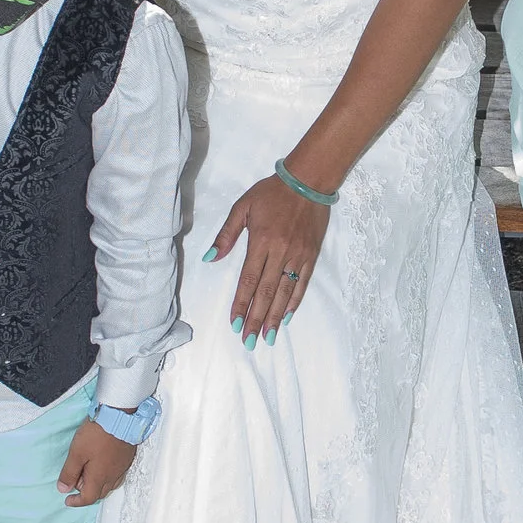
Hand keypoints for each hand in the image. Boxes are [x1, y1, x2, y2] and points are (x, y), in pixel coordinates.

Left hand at [57, 418, 138, 506]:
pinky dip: (107, 476)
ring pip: (110, 485)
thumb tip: (63, 489)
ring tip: (87, 472)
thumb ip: (69, 472)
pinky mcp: (127, 458)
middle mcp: (113, 476)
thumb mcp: (76, 453)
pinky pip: (117, 475)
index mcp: (99, 478)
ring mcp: (122, 468)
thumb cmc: (97, 434)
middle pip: (99, 493)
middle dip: (86, 492)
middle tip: (75, 481)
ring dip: (97, 484)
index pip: (88, 498)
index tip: (68, 500)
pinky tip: (103, 466)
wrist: (120, 417)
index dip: (76, 502)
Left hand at [209, 171, 329, 344]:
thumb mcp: (243, 206)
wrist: (309, 181)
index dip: (241, 304)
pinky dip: (294, 302)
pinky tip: (286, 316)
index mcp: (261, 241)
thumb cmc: (272, 192)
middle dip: (256, 319)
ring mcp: (298, 255)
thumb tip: (211, 258)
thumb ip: (227, 234)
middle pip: (267, 293)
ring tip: (267, 336)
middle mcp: (280, 252)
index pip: (249, 280)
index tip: (235, 324)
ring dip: (275, 317)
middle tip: (249, 341)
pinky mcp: (312, 255)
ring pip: (285, 293)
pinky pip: (302, 283)